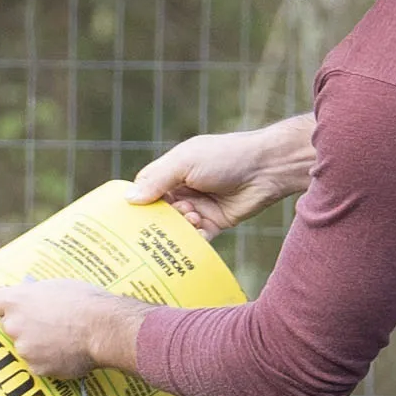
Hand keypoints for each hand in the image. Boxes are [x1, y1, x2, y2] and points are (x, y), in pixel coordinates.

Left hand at [0, 278, 150, 382]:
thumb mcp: (56, 286)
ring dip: (37, 345)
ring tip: (63, 339)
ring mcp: (24, 349)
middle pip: (9, 327)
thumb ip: (34, 294)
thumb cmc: (84, 301)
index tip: (10, 308)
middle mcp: (14, 325)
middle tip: (47, 324)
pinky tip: (66, 353)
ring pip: (25, 347)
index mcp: (16, 300)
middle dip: (24, 326)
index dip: (0, 307)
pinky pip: (38, 364)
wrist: (104, 328)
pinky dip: (49, 361)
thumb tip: (30, 296)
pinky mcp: (37, 368)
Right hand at [122, 113, 317, 235]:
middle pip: (159, 212)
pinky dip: (195, 239)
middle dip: (158, 219)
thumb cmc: (225, 156)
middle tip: (158, 224)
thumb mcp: (186, 162)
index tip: (130, 215)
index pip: (146, 189)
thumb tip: (129, 198)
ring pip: (177, 227)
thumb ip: (158, 179)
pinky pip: (197, 238)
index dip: (138, 201)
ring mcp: (198, 207)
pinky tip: (199, 229)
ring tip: (192, 215)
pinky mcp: (214, 223)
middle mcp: (183, 190)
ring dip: (181, 225)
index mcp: (173, 171)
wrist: (267, 168)